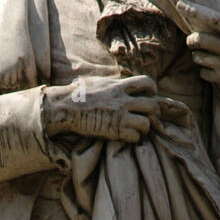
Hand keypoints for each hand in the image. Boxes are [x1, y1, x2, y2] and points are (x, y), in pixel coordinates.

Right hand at [42, 75, 161, 143]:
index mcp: (119, 86)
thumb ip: (112, 83)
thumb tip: (117, 80)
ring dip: (145, 128)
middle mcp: (122, 100)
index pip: (147, 82)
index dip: (152, 89)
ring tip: (138, 129)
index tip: (149, 95)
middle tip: (148, 116)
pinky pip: (135, 136)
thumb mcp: (97, 82)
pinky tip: (128, 136)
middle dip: (153, 112)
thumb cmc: (77, 94)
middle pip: (152, 105)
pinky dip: (134, 138)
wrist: (66, 107)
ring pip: (146, 123)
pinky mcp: (114, 131)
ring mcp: (119, 116)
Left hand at [179, 0, 219, 115]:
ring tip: (204, 56)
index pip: (214, 18)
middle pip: (199, 39)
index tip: (181, 4)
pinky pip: (203, 73)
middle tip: (192, 41)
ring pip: (198, 57)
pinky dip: (205, 72)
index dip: (196, 11)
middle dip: (191, 40)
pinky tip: (213, 71)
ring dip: (197, 56)